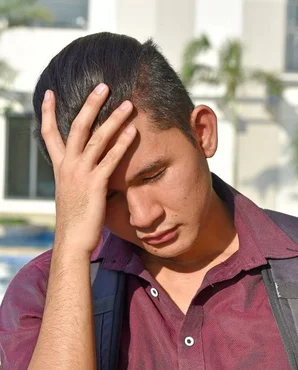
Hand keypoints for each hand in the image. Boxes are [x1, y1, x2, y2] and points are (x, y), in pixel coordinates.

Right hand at [41, 84, 136, 253]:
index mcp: (60, 168)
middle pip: (78, 127)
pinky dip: (123, 143)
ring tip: (127, 104)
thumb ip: (76, 180)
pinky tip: (134, 131)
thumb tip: (84, 175)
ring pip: (97, 138)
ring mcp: (81, 174)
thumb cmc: (75, 222)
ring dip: (113, 119)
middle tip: (103, 85)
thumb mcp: (70, 195)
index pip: (50, 134)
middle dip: (90, 104)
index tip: (50, 93)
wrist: (72, 241)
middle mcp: (68, 166)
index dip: (49, 113)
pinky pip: (111, 159)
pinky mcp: (95, 184)